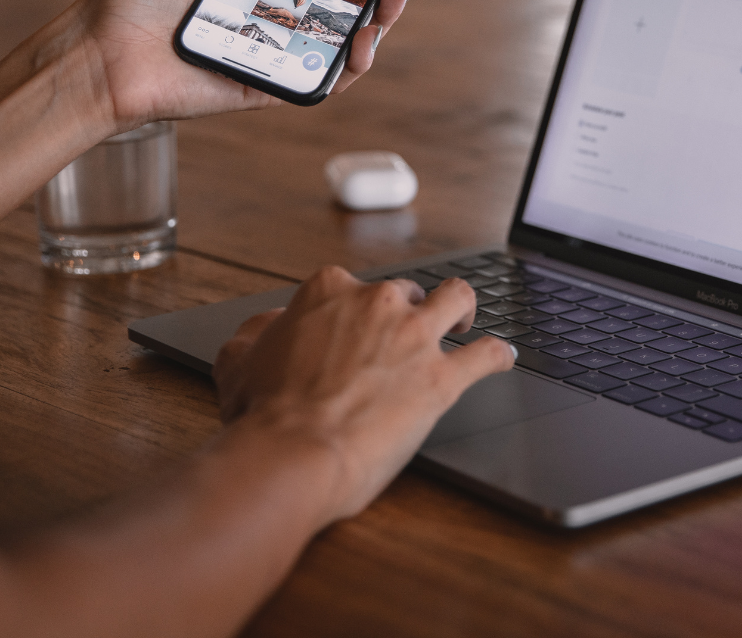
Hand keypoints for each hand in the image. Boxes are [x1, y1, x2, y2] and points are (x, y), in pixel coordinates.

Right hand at [213, 268, 514, 523]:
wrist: (292, 454)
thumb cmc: (263, 415)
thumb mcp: (239, 361)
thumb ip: (257, 333)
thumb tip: (269, 326)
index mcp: (329, 292)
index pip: (351, 286)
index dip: (353, 311)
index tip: (354, 329)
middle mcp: (377, 303)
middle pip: (406, 292)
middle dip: (407, 311)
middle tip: (403, 339)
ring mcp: (414, 337)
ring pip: (458, 300)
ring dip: (464, 309)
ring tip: (464, 323)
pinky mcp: (442, 378)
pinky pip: (486, 355)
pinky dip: (498, 355)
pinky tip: (502, 358)